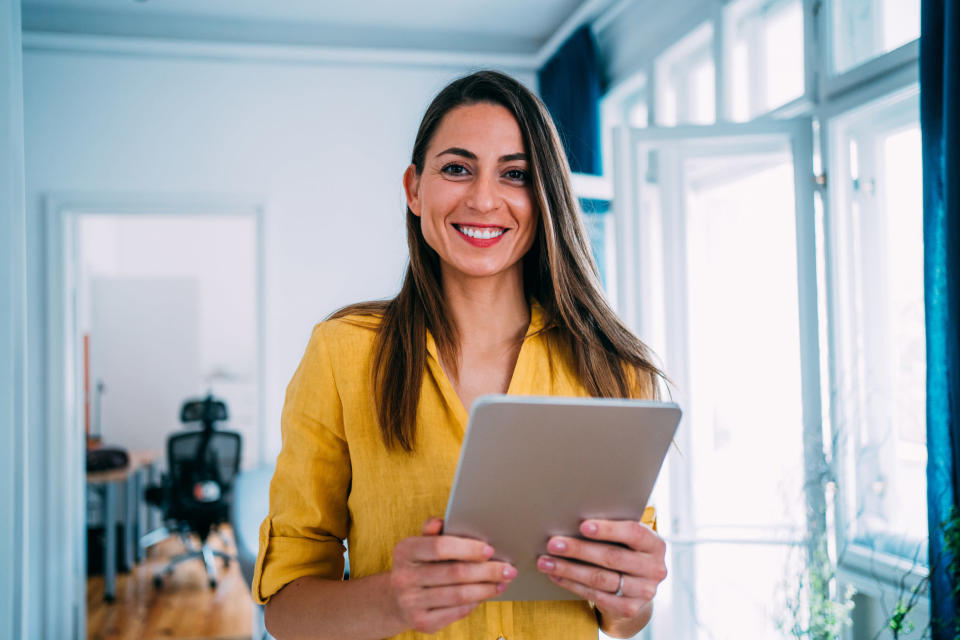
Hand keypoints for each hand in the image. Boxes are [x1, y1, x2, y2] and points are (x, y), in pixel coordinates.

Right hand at [388, 517, 516, 634]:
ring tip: (502, 582)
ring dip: (486, 588)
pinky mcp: (422, 622)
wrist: (397, 600)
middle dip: (487, 571)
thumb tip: (440, 522)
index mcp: (405, 551)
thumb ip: (432, 531)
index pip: (440, 547)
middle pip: (455, 573)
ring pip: (459, 595)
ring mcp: (411, 602)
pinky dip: (476, 602)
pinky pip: (457, 612)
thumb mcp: (420, 544)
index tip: (490, 550)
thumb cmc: (418, 565)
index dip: (468, 548)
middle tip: (508, 569)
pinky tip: (487, 594)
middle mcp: (404, 577)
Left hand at [536, 519, 666, 636]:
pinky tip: (556, 576)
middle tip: (553, 544)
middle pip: (612, 557)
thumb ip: (611, 528)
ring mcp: (643, 592)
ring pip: (600, 579)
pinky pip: (596, 596)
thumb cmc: (624, 551)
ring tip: (545, 562)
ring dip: (569, 569)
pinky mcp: (629, 609)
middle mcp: (654, 569)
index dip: (608, 529)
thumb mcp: (626, 539)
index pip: (633, 533)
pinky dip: (572, 585)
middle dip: (578, 550)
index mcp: (655, 545)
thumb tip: (571, 516)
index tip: (583, 526)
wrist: (635, 589)